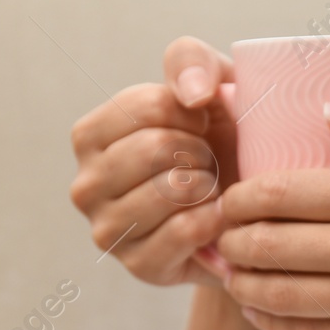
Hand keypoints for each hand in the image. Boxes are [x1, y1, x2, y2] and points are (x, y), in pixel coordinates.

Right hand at [68, 36, 238, 286]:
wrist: (244, 210)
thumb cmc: (218, 141)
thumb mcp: (208, 87)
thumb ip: (192, 62)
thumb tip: (192, 95)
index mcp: (89, 137)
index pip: (147, 107)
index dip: (192, 112)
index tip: (201, 125)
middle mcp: (85, 186)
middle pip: (154, 148)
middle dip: (200, 150)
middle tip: (208, 162)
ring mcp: (107, 231)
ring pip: (169, 190)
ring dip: (208, 185)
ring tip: (210, 188)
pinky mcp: (139, 266)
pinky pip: (185, 230)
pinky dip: (215, 218)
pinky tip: (217, 216)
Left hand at [216, 103, 329, 329]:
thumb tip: (329, 112)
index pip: (284, 190)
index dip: (239, 194)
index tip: (224, 194)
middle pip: (267, 241)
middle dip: (228, 238)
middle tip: (214, 234)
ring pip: (278, 291)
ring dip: (241, 282)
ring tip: (226, 272)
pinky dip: (272, 323)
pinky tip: (260, 311)